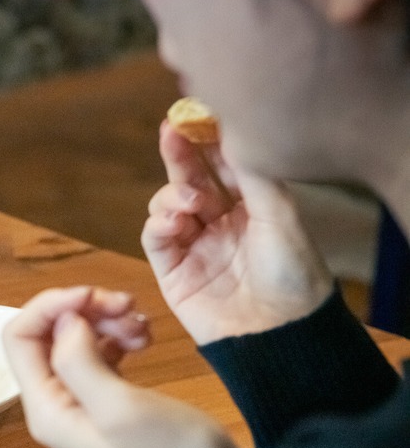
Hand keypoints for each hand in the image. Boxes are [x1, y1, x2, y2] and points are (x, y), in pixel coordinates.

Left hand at [3, 287, 241, 447]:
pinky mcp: (107, 395)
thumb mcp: (120, 407)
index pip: (19, 336)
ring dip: (106, 320)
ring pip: (76, 337)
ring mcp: (79, 399)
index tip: (94, 295)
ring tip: (144, 328)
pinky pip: (100, 350)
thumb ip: (80, 361)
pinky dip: (119, 336)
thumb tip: (65, 320)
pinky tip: (146, 339)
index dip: (51, 306)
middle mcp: (53, 402)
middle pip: (47, 333)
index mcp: (45, 407)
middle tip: (128, 307)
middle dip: (85, 310)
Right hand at [140, 122, 333, 344]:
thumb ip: (253, 175)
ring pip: (167, 206)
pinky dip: (158, 224)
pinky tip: (174, 221)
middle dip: (179, 155)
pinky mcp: (173, 273)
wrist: (280, 330)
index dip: (207, 142)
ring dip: (172, 196)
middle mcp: (218, 225)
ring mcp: (194, 248)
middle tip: (171, 130)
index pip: (221, 167)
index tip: (196, 116)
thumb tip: (231, 134)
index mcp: (249, 209)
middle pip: (189, 180)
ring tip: (190, 203)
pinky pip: (155, 239)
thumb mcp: (280, 215)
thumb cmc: (292, 274)